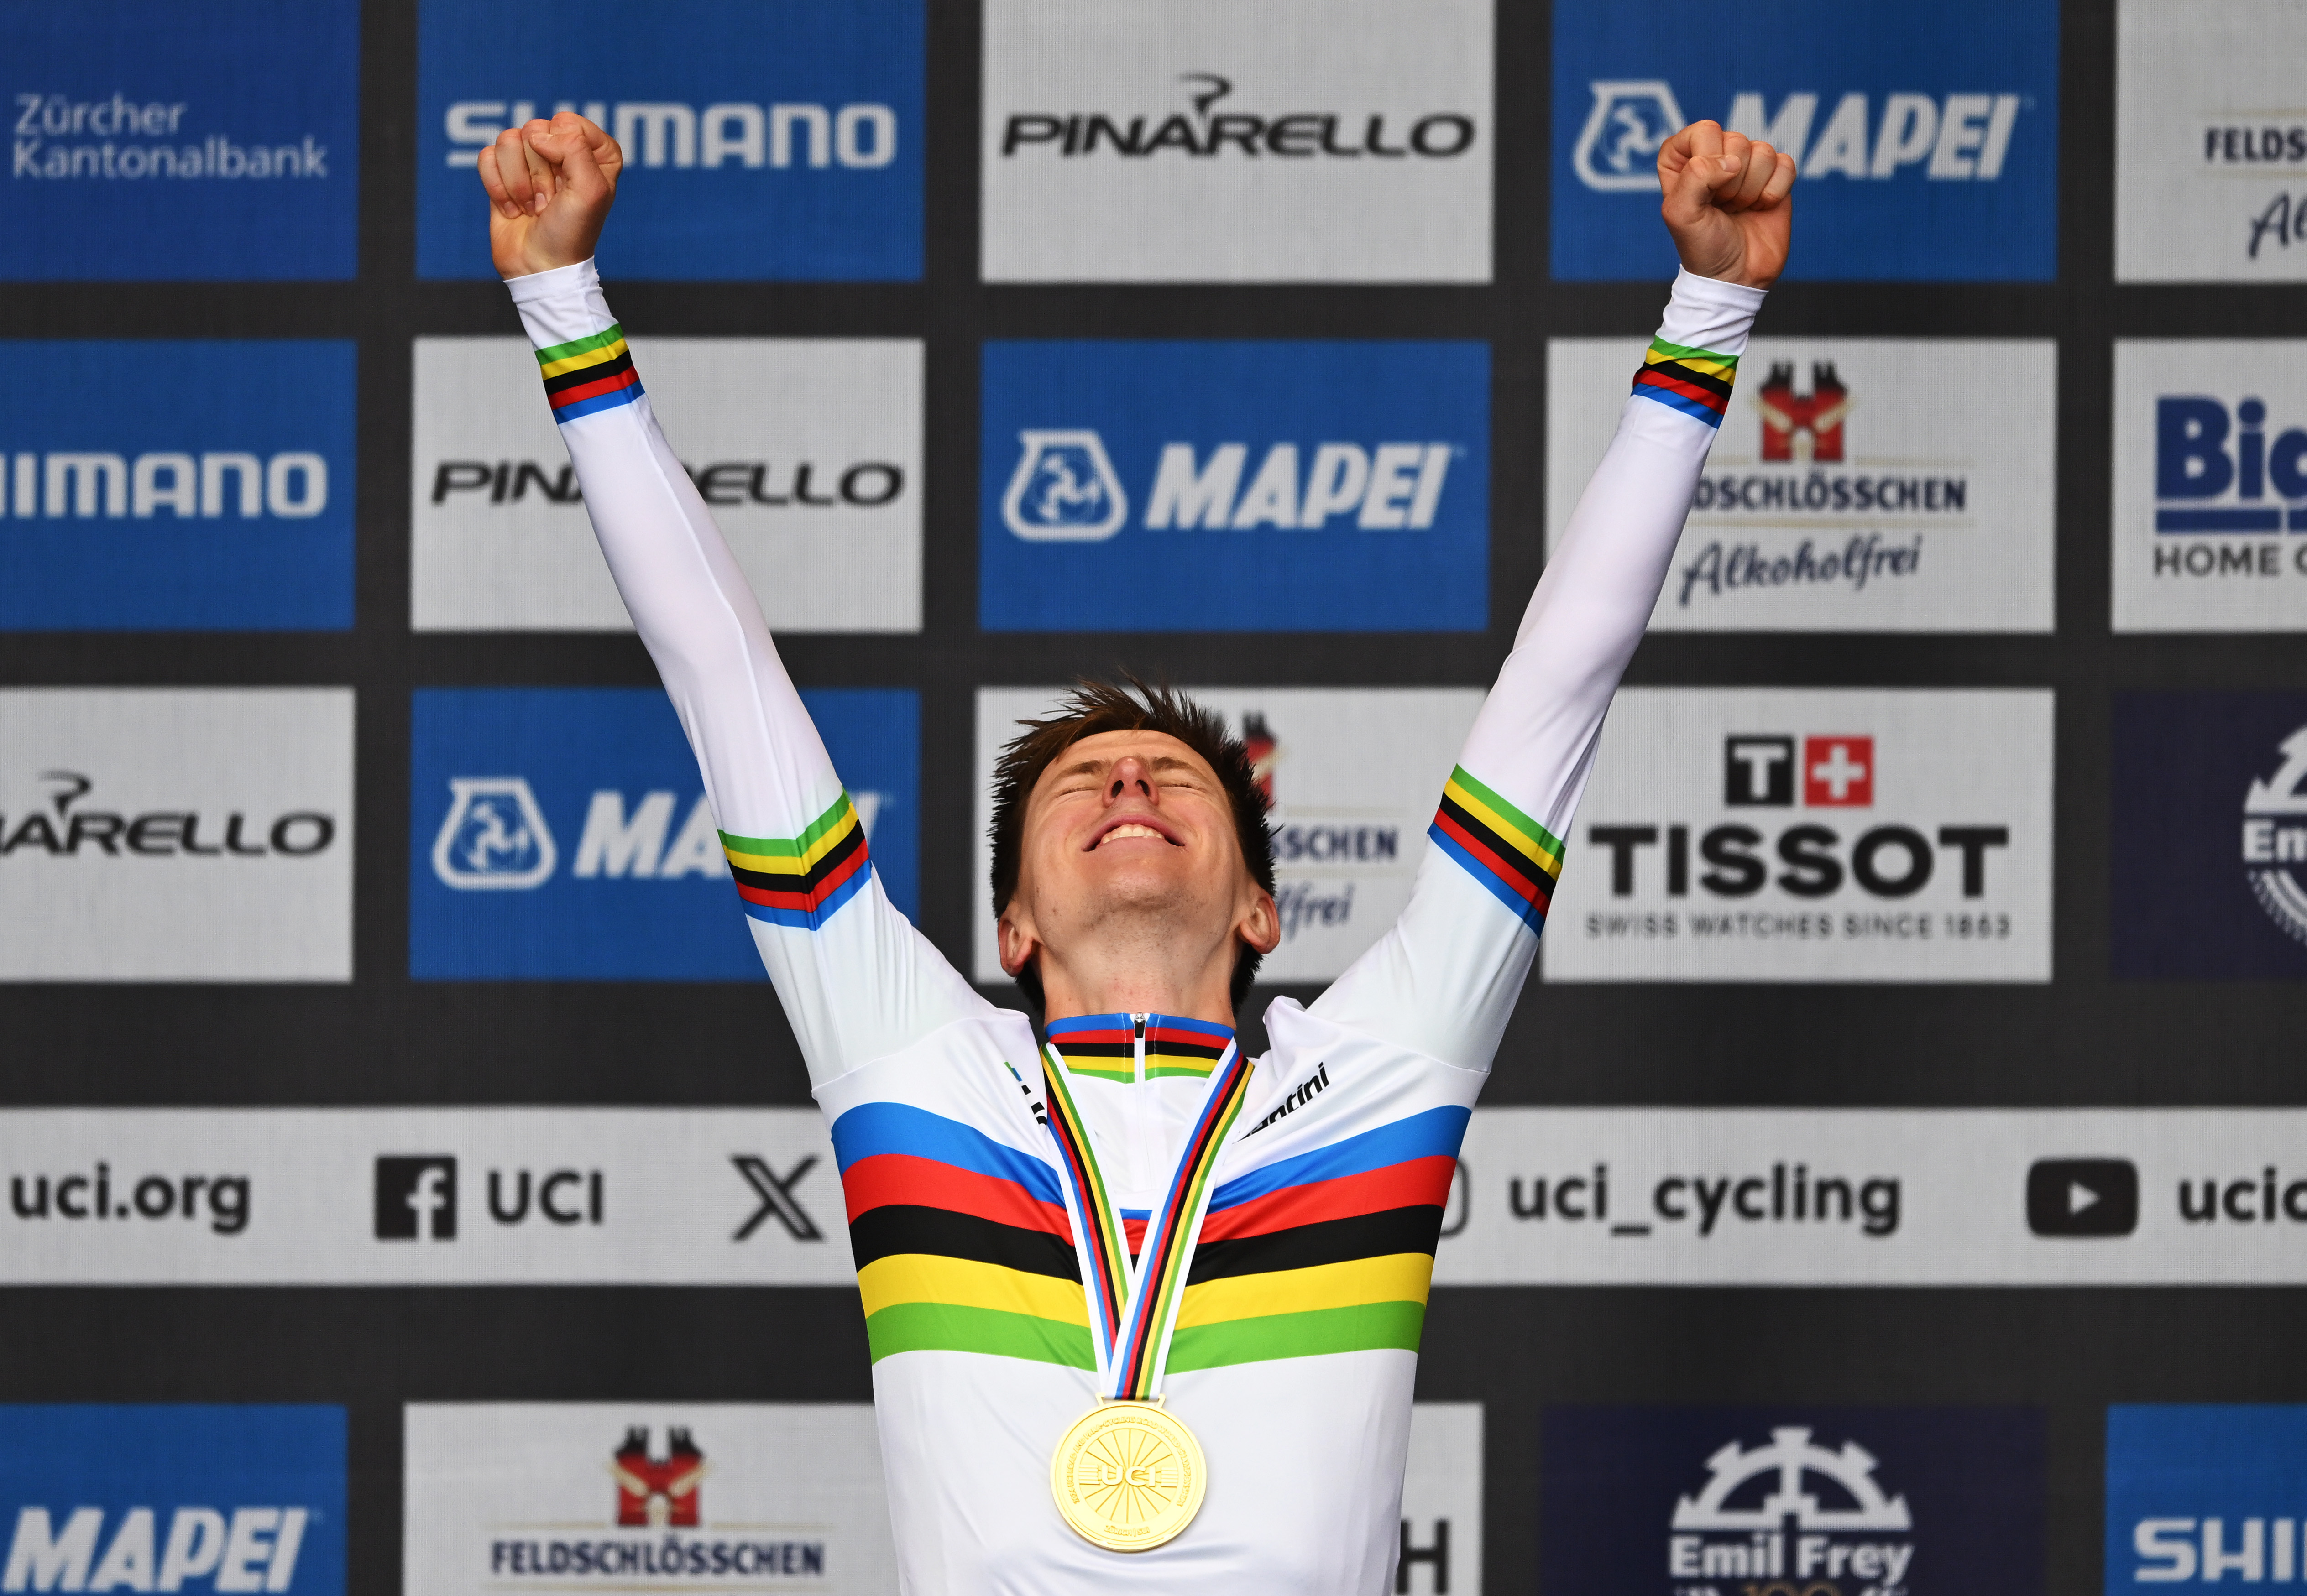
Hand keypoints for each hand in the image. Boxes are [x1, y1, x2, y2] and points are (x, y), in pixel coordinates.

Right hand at [477, 111, 621, 279]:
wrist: (539, 266)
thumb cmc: (571, 232)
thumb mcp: (590, 190)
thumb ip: (574, 148)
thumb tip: (537, 135)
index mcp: (595, 154)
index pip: (569, 123)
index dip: (564, 151)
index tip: (569, 183)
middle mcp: (563, 151)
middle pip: (535, 129)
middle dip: (539, 172)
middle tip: (550, 201)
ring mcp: (530, 160)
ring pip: (507, 139)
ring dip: (518, 182)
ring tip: (532, 207)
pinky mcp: (503, 172)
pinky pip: (487, 156)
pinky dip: (497, 186)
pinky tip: (513, 208)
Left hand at [1657, 120, 1795, 289]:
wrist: (1736, 277)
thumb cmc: (1702, 247)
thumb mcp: (1681, 214)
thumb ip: (1695, 176)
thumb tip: (1732, 161)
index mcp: (1683, 162)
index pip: (1702, 131)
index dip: (1708, 158)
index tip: (1704, 190)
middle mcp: (1715, 158)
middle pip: (1736, 139)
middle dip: (1732, 181)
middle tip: (1723, 207)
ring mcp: (1747, 166)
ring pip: (1762, 150)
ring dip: (1752, 189)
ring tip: (1739, 209)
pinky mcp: (1774, 178)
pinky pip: (1785, 163)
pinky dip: (1775, 191)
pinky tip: (1761, 208)